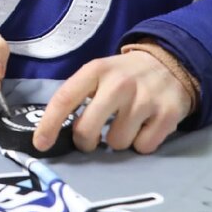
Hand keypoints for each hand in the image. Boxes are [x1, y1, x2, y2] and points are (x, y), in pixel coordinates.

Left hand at [34, 51, 192, 153]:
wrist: (170, 63)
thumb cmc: (125, 75)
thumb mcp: (99, 74)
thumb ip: (80, 96)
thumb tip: (56, 130)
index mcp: (97, 70)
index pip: (65, 98)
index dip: (49, 124)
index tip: (40, 144)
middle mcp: (120, 83)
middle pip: (87, 130)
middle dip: (85, 142)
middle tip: (92, 138)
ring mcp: (145, 99)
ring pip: (117, 143)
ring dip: (118, 141)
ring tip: (127, 123)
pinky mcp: (167, 115)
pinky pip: (143, 147)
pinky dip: (141, 143)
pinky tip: (145, 126)